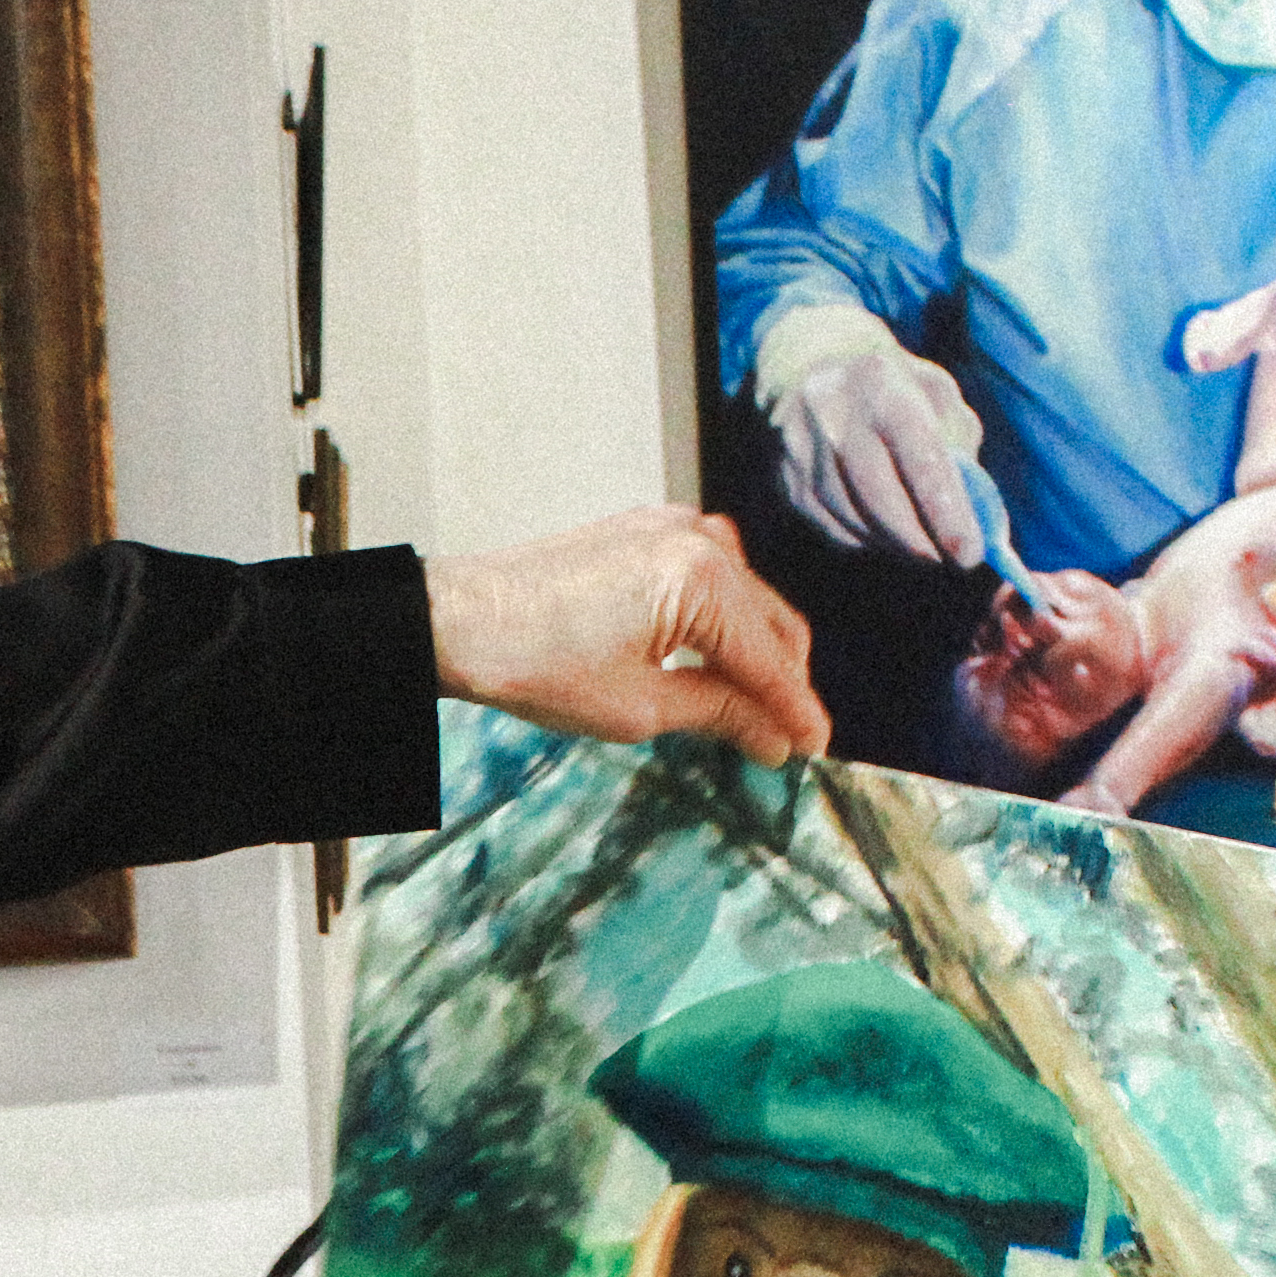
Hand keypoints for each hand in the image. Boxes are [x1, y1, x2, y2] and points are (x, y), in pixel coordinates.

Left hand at [426, 507, 832, 767]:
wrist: (459, 618)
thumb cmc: (535, 662)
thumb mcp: (639, 708)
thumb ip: (721, 713)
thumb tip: (776, 737)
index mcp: (702, 581)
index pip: (772, 660)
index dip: (797, 712)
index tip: (815, 750)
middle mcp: (699, 540)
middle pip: (773, 623)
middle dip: (781, 683)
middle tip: (784, 738)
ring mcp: (674, 527)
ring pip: (745, 600)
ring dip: (752, 652)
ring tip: (746, 711)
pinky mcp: (648, 530)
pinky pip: (710, 577)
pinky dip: (719, 621)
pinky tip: (709, 663)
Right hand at [748, 307, 993, 569]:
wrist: (811, 367)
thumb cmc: (894, 388)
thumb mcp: (936, 394)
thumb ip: (960, 444)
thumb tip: (976, 514)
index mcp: (882, 385)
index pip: (919, 457)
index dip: (946, 512)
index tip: (970, 554)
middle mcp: (834, 416)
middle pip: (882, 499)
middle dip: (922, 540)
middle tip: (951, 559)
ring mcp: (802, 452)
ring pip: (857, 521)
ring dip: (897, 543)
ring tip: (922, 543)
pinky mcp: (788, 483)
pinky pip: (834, 530)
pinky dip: (868, 539)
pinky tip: (885, 530)